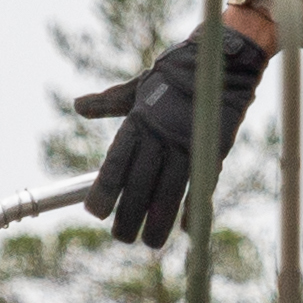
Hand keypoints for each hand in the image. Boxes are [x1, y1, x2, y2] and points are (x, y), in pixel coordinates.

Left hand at [69, 22, 267, 247]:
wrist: (222, 58)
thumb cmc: (177, 71)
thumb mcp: (140, 85)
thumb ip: (110, 102)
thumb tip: (79, 107)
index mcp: (140, 120)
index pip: (116, 163)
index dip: (106, 191)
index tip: (95, 212)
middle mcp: (162, 135)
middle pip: (141, 184)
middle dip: (130, 215)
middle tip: (121, 238)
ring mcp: (189, 143)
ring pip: (170, 191)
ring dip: (159, 220)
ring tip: (150, 243)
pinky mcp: (215, 149)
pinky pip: (202, 184)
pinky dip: (195, 208)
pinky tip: (186, 229)